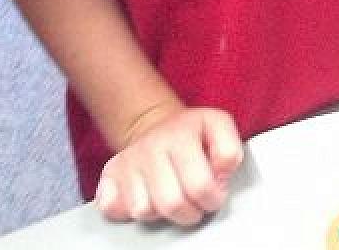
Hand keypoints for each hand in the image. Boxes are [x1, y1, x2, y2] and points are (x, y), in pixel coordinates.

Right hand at [95, 103, 243, 226]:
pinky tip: (147, 196)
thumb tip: (220, 174)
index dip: (215, 195)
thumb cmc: (192, 135)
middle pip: (173, 203)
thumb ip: (229, 152)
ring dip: (163, 213)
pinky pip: (116, 210)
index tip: (216, 188)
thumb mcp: (219, 129)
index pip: (202, 185)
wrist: (155, 124)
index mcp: (183, 129)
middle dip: (192, 212)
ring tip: (173, 195)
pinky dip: (132, 212)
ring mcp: (130, 158)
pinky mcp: (110, 173)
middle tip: (197, 202)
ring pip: (145, 210)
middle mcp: (153, 142)